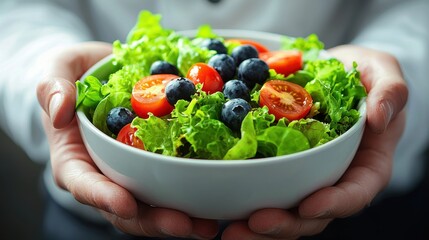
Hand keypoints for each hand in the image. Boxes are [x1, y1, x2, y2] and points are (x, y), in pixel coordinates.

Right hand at [36, 42, 217, 238]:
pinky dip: (192, 198)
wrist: (103, 75)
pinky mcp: (154, 168)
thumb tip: (59, 112)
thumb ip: (53, 88)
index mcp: (74, 159)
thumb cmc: (75, 76)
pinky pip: (171, 187)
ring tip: (208, 225)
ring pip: (151, 207)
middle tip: (183, 224)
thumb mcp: (57, 71)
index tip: (127, 204)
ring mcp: (130, 175)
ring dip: (179, 219)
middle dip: (153, 220)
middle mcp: (103, 175)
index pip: (83, 184)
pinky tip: (215, 205)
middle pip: (124, 208)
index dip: (103, 198)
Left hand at [220, 45, 407, 239]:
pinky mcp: (283, 169)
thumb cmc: (366, 78)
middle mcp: (336, 179)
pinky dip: (245, 202)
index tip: (308, 206)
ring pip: (287, 213)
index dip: (333, 204)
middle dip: (285, 224)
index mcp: (366, 165)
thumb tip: (379, 117)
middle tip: (253, 223)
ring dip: (259, 227)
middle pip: (314, 215)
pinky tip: (221, 209)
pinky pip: (267, 191)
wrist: (336, 76)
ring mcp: (308, 178)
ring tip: (229, 231)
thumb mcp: (384, 75)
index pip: (355, 193)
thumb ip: (390, 92)